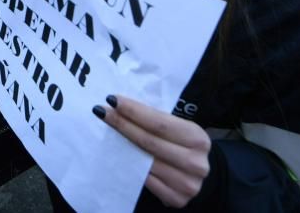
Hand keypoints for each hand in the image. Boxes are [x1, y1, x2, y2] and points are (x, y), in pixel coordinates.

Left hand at [94, 95, 209, 207]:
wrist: (197, 173)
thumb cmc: (182, 144)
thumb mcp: (179, 129)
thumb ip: (158, 121)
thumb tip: (122, 106)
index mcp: (198, 138)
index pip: (159, 122)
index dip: (134, 111)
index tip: (113, 100)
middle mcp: (196, 163)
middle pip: (149, 141)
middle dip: (122, 124)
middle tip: (101, 112)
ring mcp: (187, 184)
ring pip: (145, 162)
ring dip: (122, 146)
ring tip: (106, 132)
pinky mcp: (176, 199)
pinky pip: (146, 180)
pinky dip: (131, 167)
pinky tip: (119, 156)